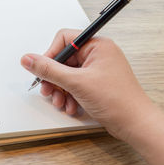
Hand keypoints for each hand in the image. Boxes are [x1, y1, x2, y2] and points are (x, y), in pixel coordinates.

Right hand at [20, 29, 151, 140]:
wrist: (135, 124)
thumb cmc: (118, 100)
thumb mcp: (76, 82)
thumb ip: (49, 69)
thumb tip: (28, 59)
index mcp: (97, 45)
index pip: (63, 39)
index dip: (50, 55)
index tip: (42, 69)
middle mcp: (96, 55)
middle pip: (62, 59)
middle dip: (54, 78)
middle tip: (48, 89)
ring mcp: (95, 70)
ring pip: (66, 74)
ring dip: (60, 89)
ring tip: (60, 101)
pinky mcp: (94, 83)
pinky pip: (73, 84)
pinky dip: (68, 95)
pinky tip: (70, 105)